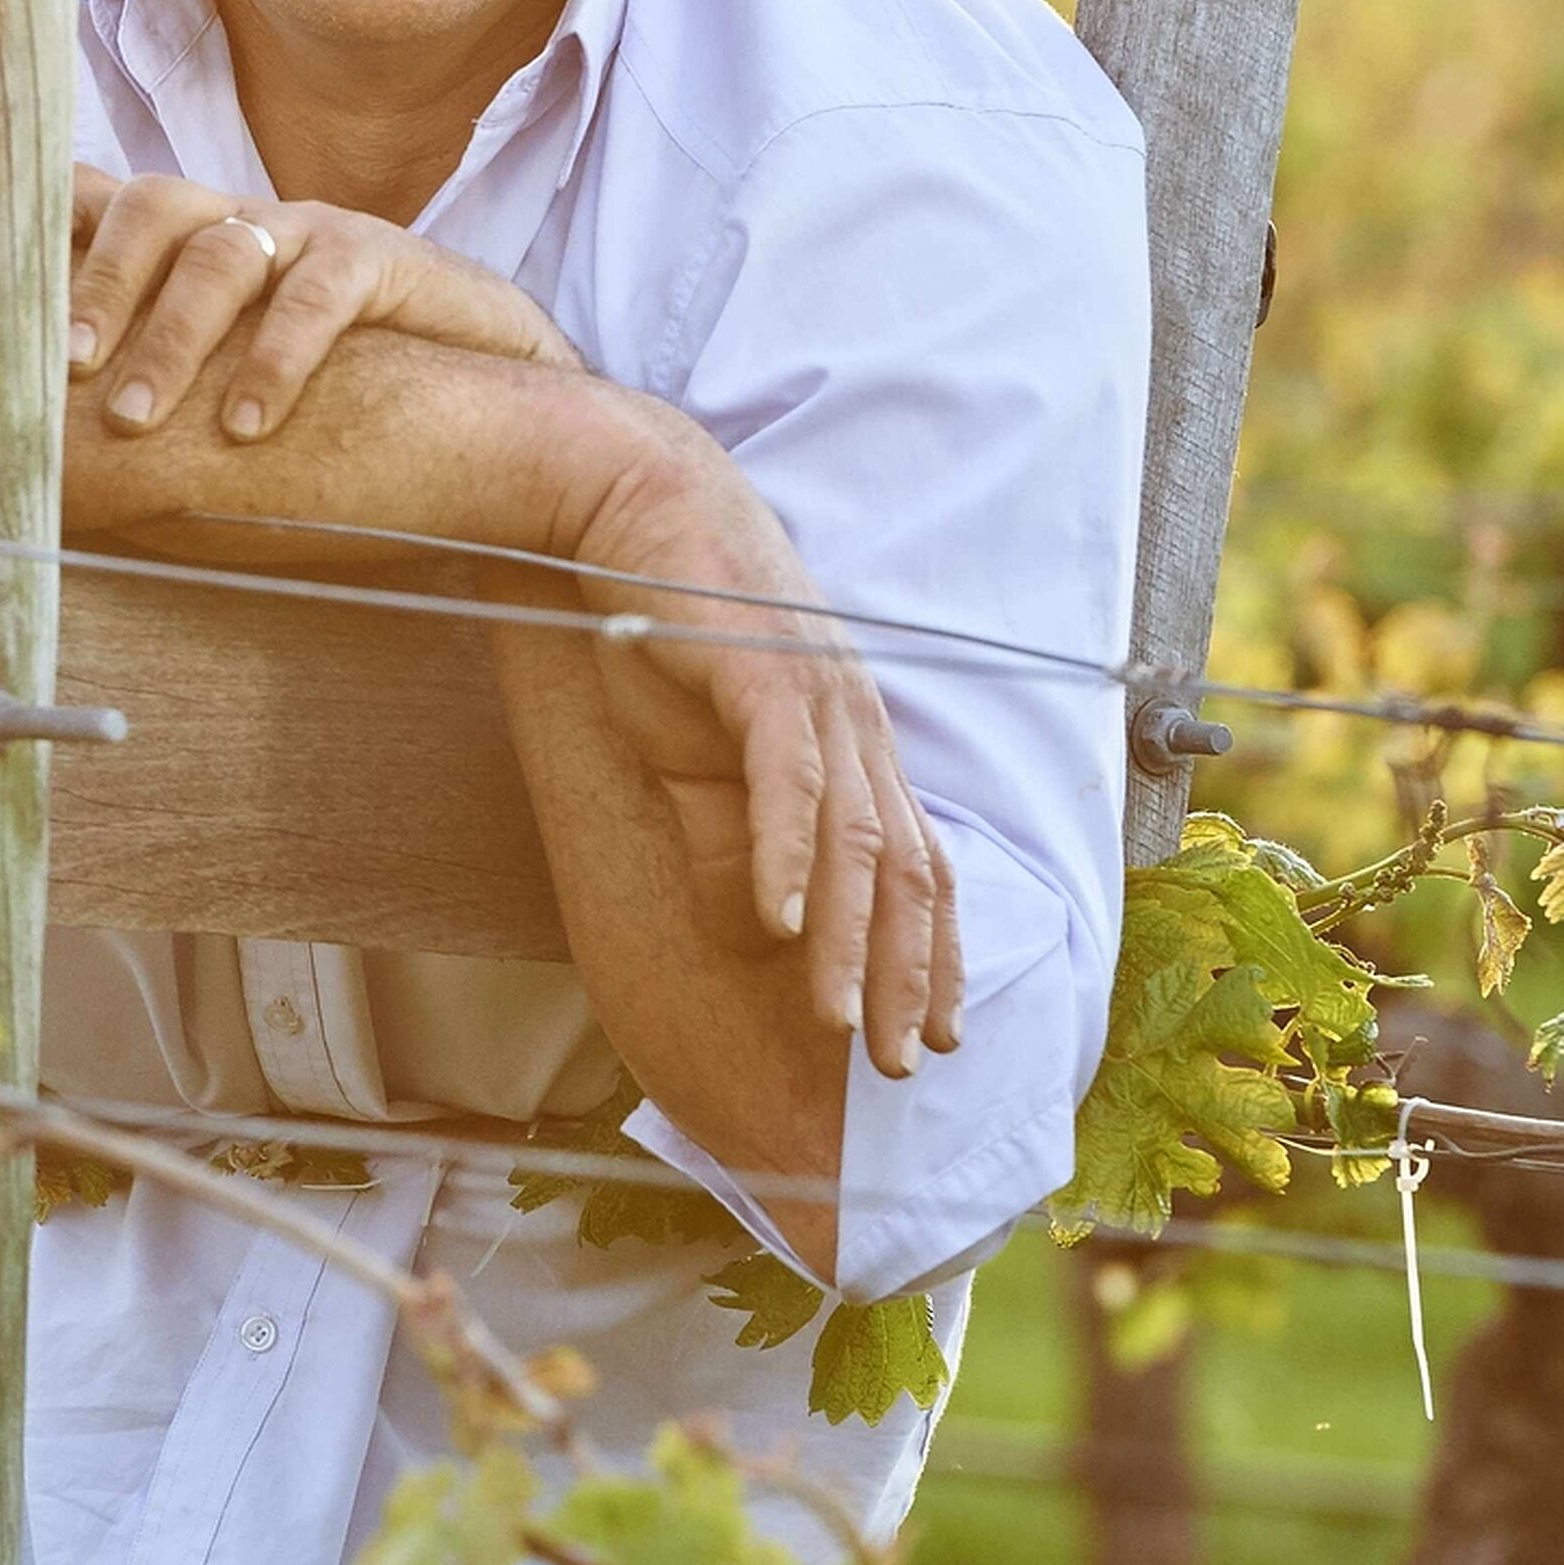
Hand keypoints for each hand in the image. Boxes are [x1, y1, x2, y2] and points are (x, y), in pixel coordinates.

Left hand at [68, 162, 576, 443]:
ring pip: (223, 252)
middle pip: (149, 210)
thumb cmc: (345, 398)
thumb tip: (48, 455)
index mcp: (196, 243)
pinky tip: (247, 425)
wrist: (497, 396)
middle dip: (98, 289)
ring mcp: (313, 234)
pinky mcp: (383, 258)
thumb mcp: (231, 382)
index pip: (105, 210)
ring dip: (170, 338)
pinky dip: (276, 358)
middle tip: (65, 374)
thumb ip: (153, 388)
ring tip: (135, 418)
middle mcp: (247, 222)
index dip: (49, 243)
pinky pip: (319, 292)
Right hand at [555, 413, 959, 1085]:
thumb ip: (734, 839)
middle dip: (906, 976)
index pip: (918, 864)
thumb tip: (757, 930)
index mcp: (852, 740)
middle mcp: (856, 725)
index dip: (932, 954)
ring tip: (838, 1026)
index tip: (933, 1034)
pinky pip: (789, 785)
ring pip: (856, 845)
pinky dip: (784, 860)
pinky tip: (774, 927)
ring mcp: (819, 699)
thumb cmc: (665, 622)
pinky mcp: (765, 677)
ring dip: (849, 943)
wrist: (630, 501)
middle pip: (906, 872)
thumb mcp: (699, 755)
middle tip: (900, 1064)